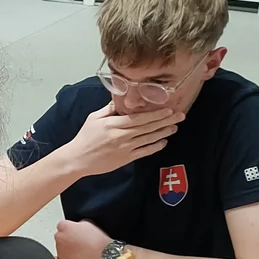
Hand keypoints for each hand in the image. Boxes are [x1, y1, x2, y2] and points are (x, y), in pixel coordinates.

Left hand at [54, 219, 111, 258]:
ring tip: (79, 248)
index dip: (69, 228)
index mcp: (64, 226)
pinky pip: (63, 255)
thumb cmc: (97, 239)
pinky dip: (68, 255)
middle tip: (78, 240)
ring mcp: (59, 248)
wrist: (103, 255)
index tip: (74, 232)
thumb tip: (76, 225)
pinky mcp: (62, 258)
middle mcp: (59, 236)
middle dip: (67, 237)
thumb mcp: (88, 223)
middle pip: (60, 235)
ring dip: (67, 246)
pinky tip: (78, 254)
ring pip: (61, 245)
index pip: (62, 225)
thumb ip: (78, 223)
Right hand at [61, 103, 182, 177]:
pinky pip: (145, 152)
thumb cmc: (85, 137)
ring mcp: (125, 148)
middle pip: (148, 127)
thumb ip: (109, 109)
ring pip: (149, 139)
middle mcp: (122, 136)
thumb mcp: (94, 118)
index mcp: (114, 124)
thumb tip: (121, 99)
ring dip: (163, 132)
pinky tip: (164, 142)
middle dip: (165, 121)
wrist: (78, 159)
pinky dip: (155, 146)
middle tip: (180, 116)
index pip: (139, 118)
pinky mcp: (126, 159)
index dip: (155, 114)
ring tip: (175, 127)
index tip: (168, 110)